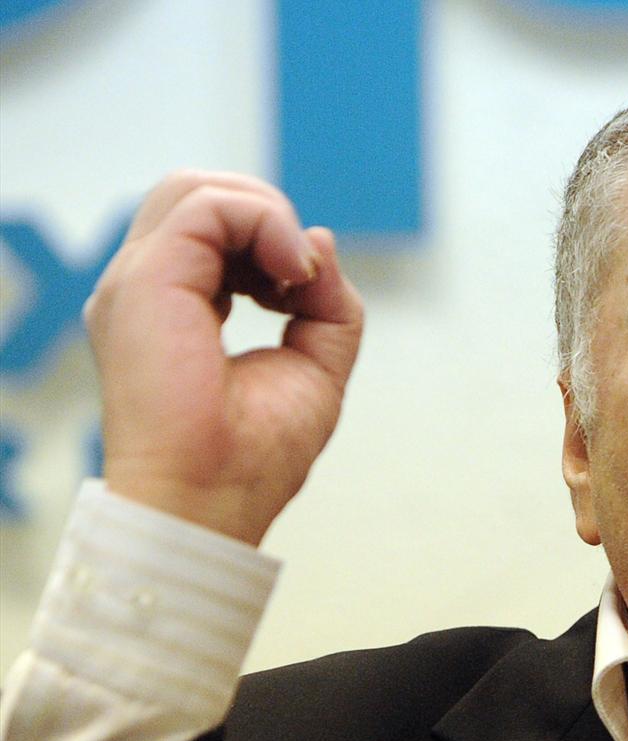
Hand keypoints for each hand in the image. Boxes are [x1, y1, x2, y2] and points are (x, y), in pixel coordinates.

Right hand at [86, 171, 363, 544]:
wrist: (210, 503)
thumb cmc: (251, 457)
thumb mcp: (315, 366)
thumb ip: (327, 304)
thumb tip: (320, 241)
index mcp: (176, 304)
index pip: (216, 228)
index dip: (274, 240)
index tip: (304, 295)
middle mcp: (148, 287)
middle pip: (201, 193)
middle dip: (270, 214)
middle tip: (301, 279)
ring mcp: (138, 282)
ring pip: (199, 188)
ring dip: (269, 214)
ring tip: (295, 275)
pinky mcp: (146, 282)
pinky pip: (207, 206)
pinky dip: (266, 222)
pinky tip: (291, 273)